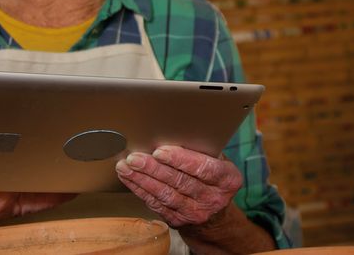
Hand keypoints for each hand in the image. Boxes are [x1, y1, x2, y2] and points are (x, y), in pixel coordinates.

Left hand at [115, 145, 242, 227]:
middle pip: (180, 182)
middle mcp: (213, 198)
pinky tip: (130, 180)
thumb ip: (203, 150)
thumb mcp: (218, 160)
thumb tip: (175, 132)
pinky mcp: (179, 221)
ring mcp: (195, 213)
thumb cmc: (212, 176)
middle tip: (135, 158)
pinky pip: (156, 205)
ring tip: (126, 167)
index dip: (180, 160)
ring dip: (143, 180)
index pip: (203, 168)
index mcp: (227, 179)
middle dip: (154, 169)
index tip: (159, 151)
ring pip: (165, 195)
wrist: (215, 213)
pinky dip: (141, 191)